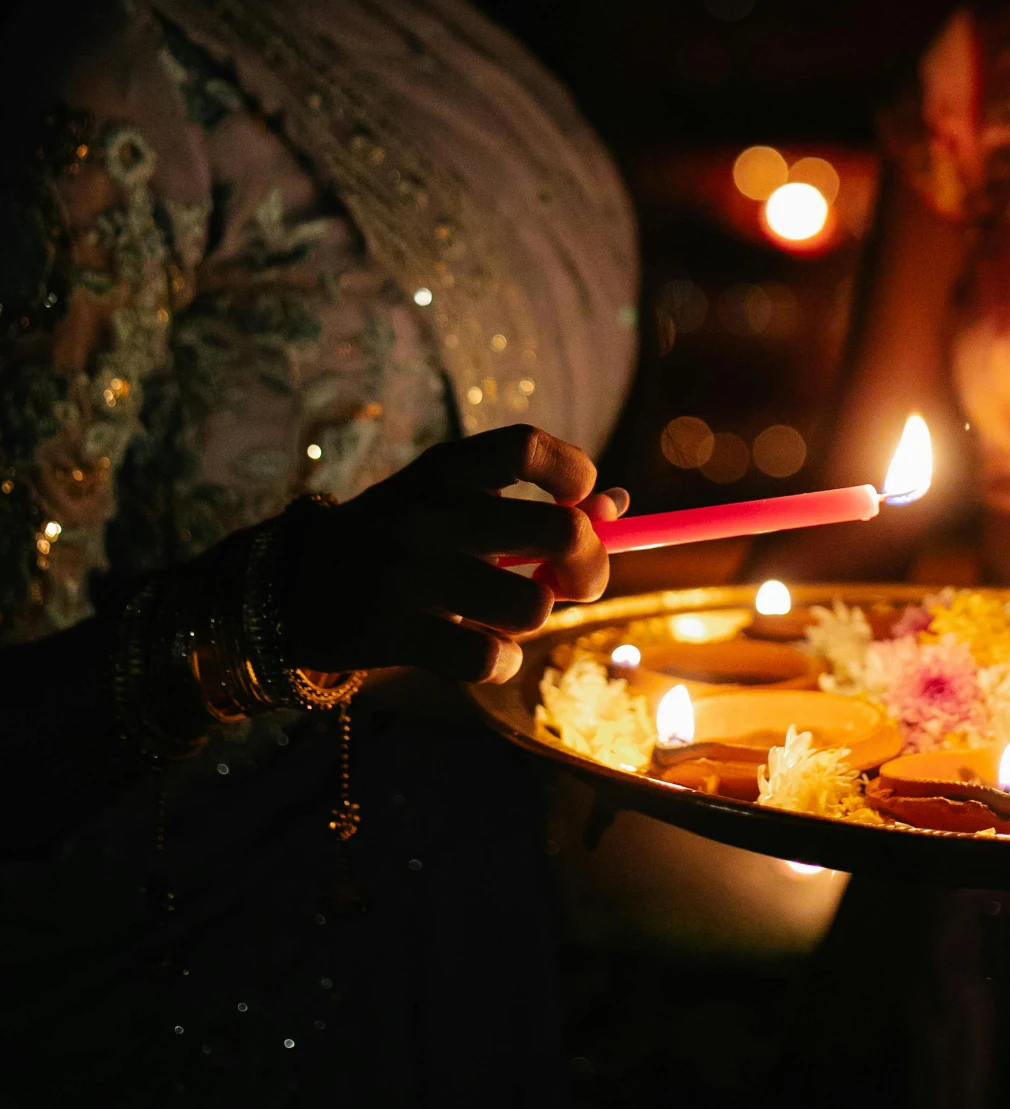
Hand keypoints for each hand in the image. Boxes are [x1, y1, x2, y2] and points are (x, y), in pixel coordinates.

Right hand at [285, 424, 629, 687]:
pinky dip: (500, 662)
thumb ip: (530, 501)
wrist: (292, 587)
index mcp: (444, 469)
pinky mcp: (392, 632)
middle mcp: (427, 512)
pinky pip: (488, 658)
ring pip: (531, 605)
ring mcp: (407, 573)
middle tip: (575, 580)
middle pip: (558, 531)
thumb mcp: (451, 502)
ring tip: (508, 617)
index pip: (526, 447)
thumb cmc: (398, 539)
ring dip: (534, 618)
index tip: (581, 497)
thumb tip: (618, 505)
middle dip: (589, 564)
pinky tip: (483, 653)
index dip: (572, 472)